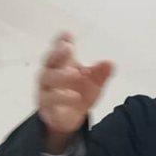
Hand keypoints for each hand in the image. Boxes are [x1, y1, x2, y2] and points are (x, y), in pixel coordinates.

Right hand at [37, 32, 113, 152]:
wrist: (67, 120)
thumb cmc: (77, 94)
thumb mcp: (93, 84)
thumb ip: (100, 74)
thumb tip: (110, 63)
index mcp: (61, 64)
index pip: (59, 49)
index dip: (61, 41)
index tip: (67, 34)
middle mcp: (50, 73)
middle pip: (49, 60)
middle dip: (58, 53)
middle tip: (68, 47)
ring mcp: (45, 88)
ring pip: (48, 78)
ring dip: (62, 76)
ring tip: (77, 74)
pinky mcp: (45, 104)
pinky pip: (50, 99)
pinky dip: (62, 97)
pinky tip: (75, 96)